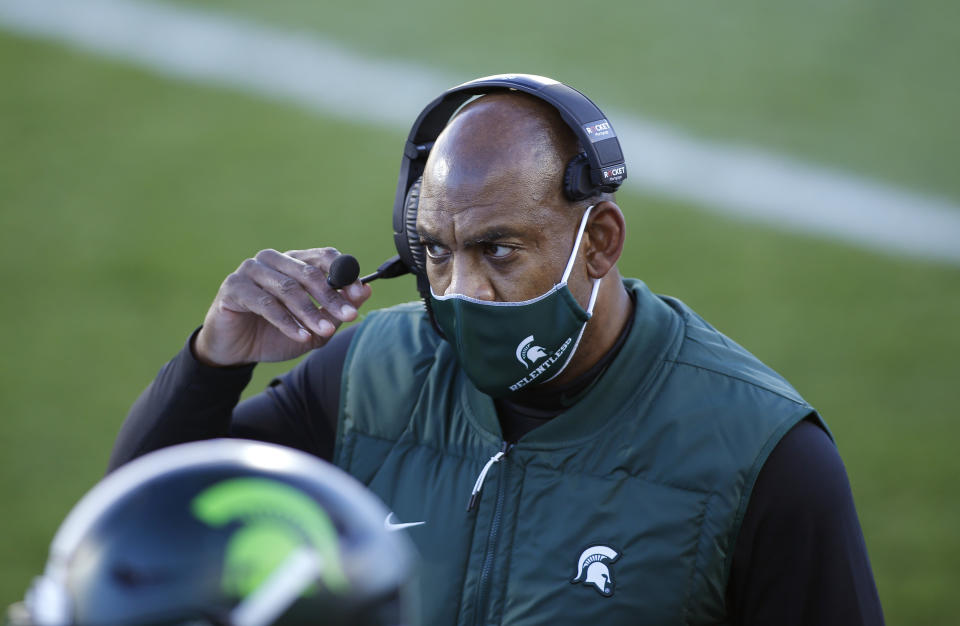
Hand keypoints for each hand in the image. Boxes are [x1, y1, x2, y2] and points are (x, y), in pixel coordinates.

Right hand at [193, 248, 371, 365]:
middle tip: (349, 316)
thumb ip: (336, 309)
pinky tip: (302, 337)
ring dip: (310, 312)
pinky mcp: (233, 287)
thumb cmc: (275, 334)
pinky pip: (266, 304)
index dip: (344, 273)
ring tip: (325, 331)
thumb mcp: (314, 326)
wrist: (236, 351)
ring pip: (288, 288)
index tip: (358, 295)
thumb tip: (367, 291)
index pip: (323, 256)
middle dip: (331, 297)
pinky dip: (287, 322)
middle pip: (308, 272)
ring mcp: (251, 270)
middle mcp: (272, 260)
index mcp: (294, 262)